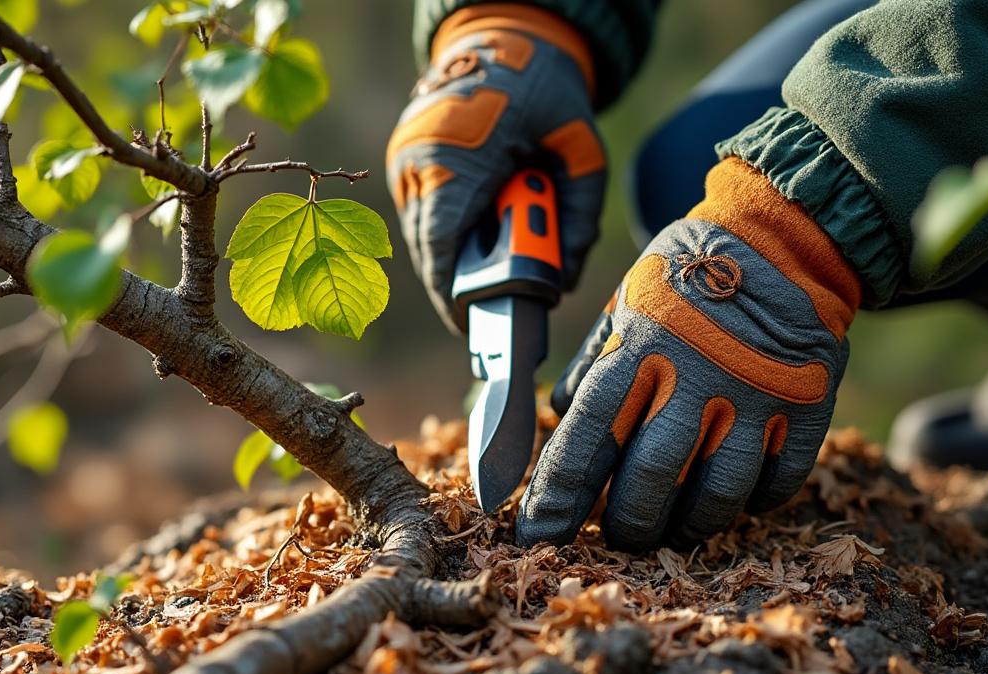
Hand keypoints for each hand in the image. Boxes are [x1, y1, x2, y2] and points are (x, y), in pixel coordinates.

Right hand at [385, 5, 606, 330]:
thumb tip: (564, 280)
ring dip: (449, 256)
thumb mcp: (583, 151)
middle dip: (453, 283)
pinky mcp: (404, 155)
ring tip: (483, 271)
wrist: (508, 36)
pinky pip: (419, 211)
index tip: (468, 323)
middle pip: (426, 245)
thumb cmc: (548, 93)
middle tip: (480, 314)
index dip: (451, 291)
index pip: (442, 242)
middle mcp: (420, 156)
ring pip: (419, 231)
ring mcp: (406, 154)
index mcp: (459, 153)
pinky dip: (444, 231)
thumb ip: (580, 217)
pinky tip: (473, 237)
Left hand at [518, 158, 862, 549]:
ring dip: (691, 525)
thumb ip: (595, 361)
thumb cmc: (690, 275)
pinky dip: (752, 502)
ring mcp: (758, 390)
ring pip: (718, 491)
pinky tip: (734, 499)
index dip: (562, 488)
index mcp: (643, 342)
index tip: (540, 531)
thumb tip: (562, 416)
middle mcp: (698, 370)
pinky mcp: (808, 403)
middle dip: (629, 521)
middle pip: (654, 474)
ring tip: (675, 531)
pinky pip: (777, 480)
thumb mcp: (628, 301)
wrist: (784, 237)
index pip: (591, 429)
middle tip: (620, 537)